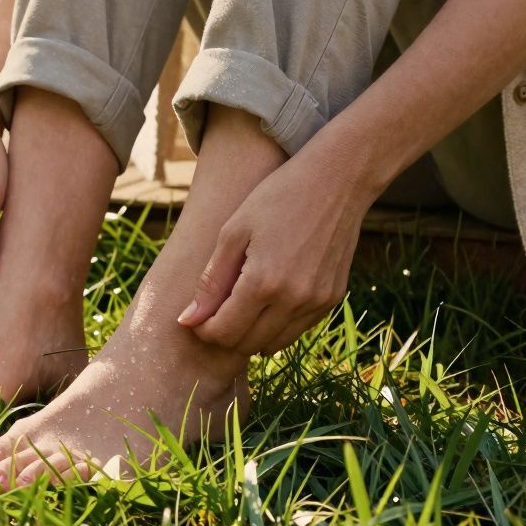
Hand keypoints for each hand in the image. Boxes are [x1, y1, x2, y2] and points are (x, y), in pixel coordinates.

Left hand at [176, 149, 376, 354]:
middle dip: (224, 335)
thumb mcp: (233, 232)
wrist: (337, 181)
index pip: (224, 332)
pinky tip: (266, 302)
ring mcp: (316, 302)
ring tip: (238, 308)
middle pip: (247, 344)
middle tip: (213, 314)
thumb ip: (211, 281)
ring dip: (250, 335)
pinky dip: (276, 326)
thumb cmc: (277, 197)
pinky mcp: (332, 299)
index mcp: (263, 281)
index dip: (204, 330)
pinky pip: (297, 330)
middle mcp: (293, 299)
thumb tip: (187, 321)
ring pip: (273, 344)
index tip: (195, 318)